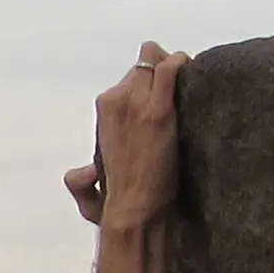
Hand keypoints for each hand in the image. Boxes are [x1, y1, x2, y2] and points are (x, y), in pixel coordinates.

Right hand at [64, 43, 184, 229]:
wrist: (132, 209)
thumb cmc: (115, 201)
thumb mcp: (87, 185)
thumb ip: (79, 179)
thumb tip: (84, 172)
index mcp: (105, 108)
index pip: (132, 78)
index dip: (150, 83)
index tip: (165, 95)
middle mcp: (116, 99)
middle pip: (146, 67)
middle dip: (162, 74)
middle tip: (182, 89)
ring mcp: (136, 102)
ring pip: (157, 63)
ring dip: (176, 69)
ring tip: (192, 83)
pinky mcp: (157, 111)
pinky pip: (170, 69)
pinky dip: (182, 64)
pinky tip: (193, 72)